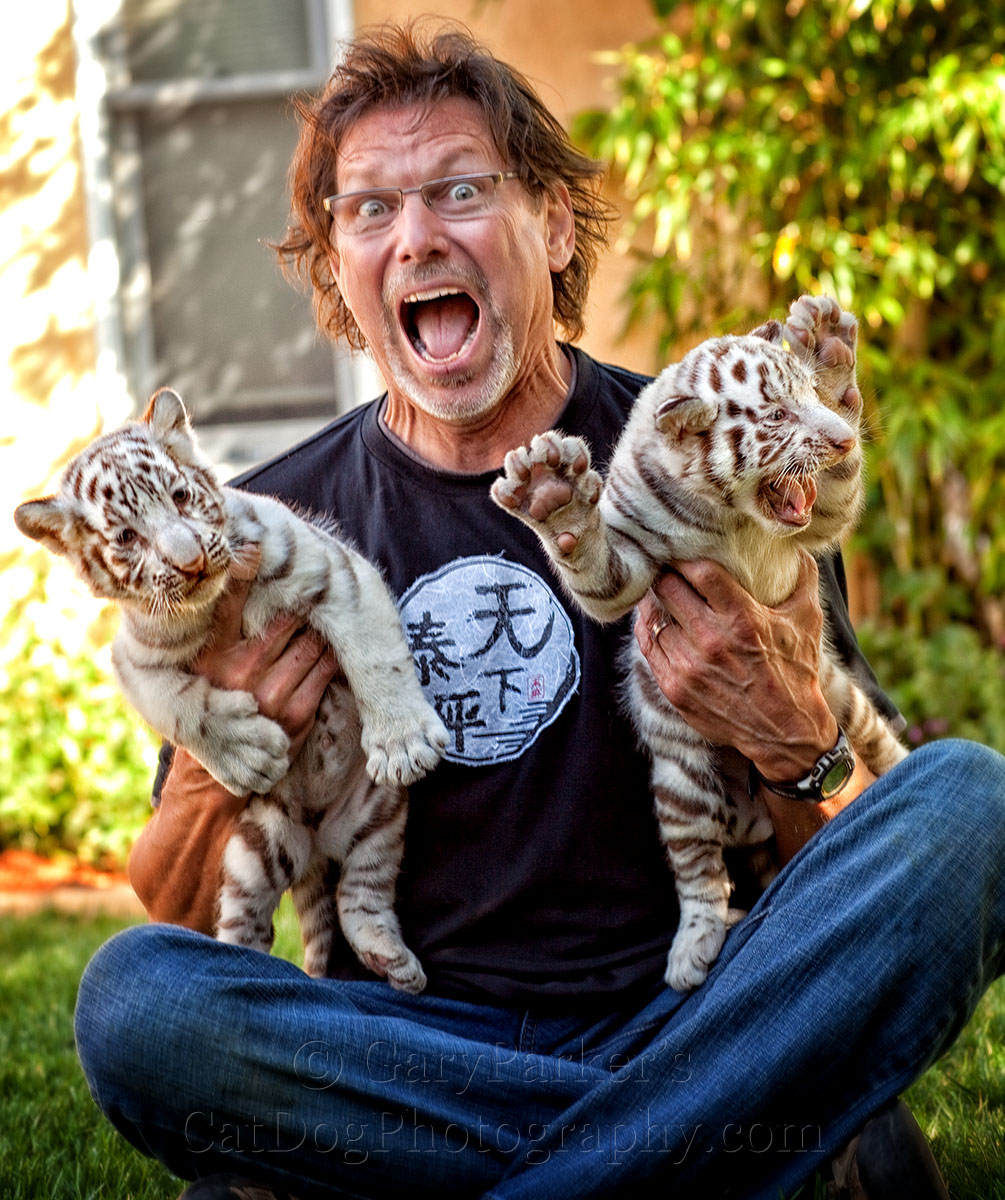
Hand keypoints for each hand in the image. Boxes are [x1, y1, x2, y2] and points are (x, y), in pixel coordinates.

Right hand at [195, 547, 339, 756]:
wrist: (231, 762)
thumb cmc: (222, 697)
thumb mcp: (211, 661)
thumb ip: (224, 621)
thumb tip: (244, 563)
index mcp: (214, 658)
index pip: (233, 607)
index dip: (251, 577)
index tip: (264, 552)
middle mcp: (240, 675)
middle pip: (287, 622)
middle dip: (305, 603)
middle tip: (320, 583)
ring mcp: (271, 696)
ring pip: (312, 644)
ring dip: (324, 628)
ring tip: (331, 612)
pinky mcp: (299, 714)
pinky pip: (326, 670)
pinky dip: (333, 654)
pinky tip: (334, 645)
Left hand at [634, 554, 838, 781]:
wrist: (785, 732)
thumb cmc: (797, 670)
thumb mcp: (807, 619)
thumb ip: (802, 576)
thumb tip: (794, 542)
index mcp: (743, 619)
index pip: (699, 571)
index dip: (685, 555)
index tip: (681, 548)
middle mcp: (712, 641)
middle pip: (668, 589)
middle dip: (665, 573)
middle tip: (663, 565)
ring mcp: (689, 667)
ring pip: (653, 618)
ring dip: (654, 601)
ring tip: (657, 590)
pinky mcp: (674, 689)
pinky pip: (648, 646)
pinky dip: (648, 628)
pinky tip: (654, 619)